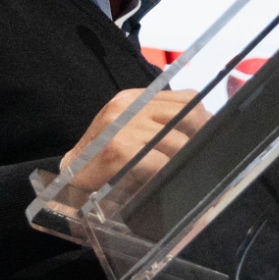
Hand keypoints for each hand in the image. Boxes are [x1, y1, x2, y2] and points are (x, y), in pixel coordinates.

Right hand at [62, 88, 210, 193]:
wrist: (68, 178)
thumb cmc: (103, 158)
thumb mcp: (131, 131)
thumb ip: (160, 125)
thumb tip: (203, 130)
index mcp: (133, 98)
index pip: (186, 99)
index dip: (204, 121)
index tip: (210, 139)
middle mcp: (127, 106)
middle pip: (187, 116)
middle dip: (201, 140)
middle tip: (205, 159)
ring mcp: (121, 125)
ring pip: (176, 140)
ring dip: (184, 160)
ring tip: (186, 173)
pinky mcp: (117, 148)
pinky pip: (159, 161)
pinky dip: (167, 173)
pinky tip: (164, 181)